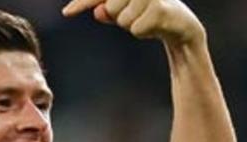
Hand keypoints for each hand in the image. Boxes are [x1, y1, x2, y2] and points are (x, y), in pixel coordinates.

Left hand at [62, 0, 204, 44]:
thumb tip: (99, 11)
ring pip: (123, 19)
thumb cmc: (149, 17)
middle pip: (111, 7)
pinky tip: (155, 26)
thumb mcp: (125, 14)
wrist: (180, 27)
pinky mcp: (160, 9)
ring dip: (132, 25)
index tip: (66, 13)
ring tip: (147, 20)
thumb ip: (108, 11)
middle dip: (119, 17)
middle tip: (138, 15)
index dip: (83, 2)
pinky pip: (136, 28)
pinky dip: (142, 32)